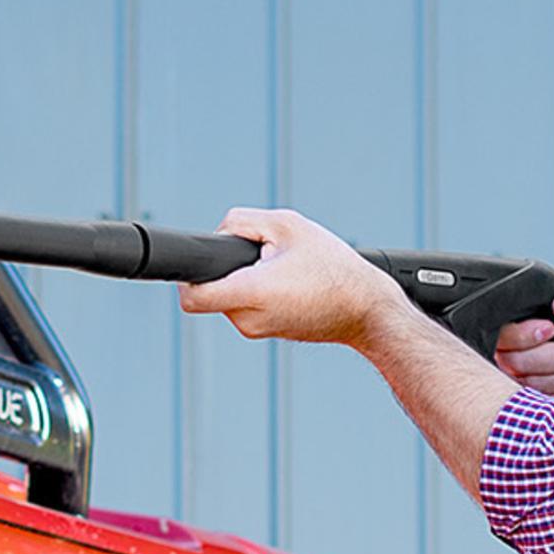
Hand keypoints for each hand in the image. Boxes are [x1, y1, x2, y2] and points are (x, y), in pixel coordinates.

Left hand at [179, 208, 401, 346]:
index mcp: (251, 293)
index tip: (198, 262)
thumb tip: (219, 232)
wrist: (367, 310)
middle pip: (211, 288)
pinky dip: (259, 291)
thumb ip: (241, 220)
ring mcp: (257, 330)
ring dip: (246, 277)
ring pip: (230, 296)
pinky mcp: (268, 333)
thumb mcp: (287, 223)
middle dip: (228, 267)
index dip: (187, 276)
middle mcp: (248, 319)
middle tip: (265, 254)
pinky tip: (289, 283)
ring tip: (284, 268)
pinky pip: (248, 306)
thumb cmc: (335, 268)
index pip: (192, 297)